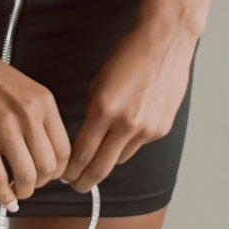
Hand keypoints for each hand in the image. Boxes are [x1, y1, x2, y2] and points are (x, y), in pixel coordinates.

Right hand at [0, 39, 71, 210]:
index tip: (49, 177)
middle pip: (49, 167)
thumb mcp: (23, 90)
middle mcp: (29, 114)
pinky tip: (3, 197)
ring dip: (23, 191)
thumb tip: (38, 152)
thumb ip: (35, 118)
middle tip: (30, 185)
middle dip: (40, 184)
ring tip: (16, 191)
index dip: (58, 171)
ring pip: (27, 176)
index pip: (64, 150)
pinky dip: (3, 195)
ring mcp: (5, 126)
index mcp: (43, 102)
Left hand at [60, 24, 197, 194]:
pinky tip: (124, 132)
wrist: (164, 42)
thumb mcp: (98, 83)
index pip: (82, 154)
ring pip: (120, 159)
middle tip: (75, 185)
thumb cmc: (128, 55)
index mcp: (104, 109)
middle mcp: (127, 124)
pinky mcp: (161, 129)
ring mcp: (147, 129)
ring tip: (97, 160)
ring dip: (106, 161)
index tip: (64, 176)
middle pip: (101, 168)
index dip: (70, 170)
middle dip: (84, 181)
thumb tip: (86, 138)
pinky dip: (127, 144)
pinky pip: (138, 146)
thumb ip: (92, 113)